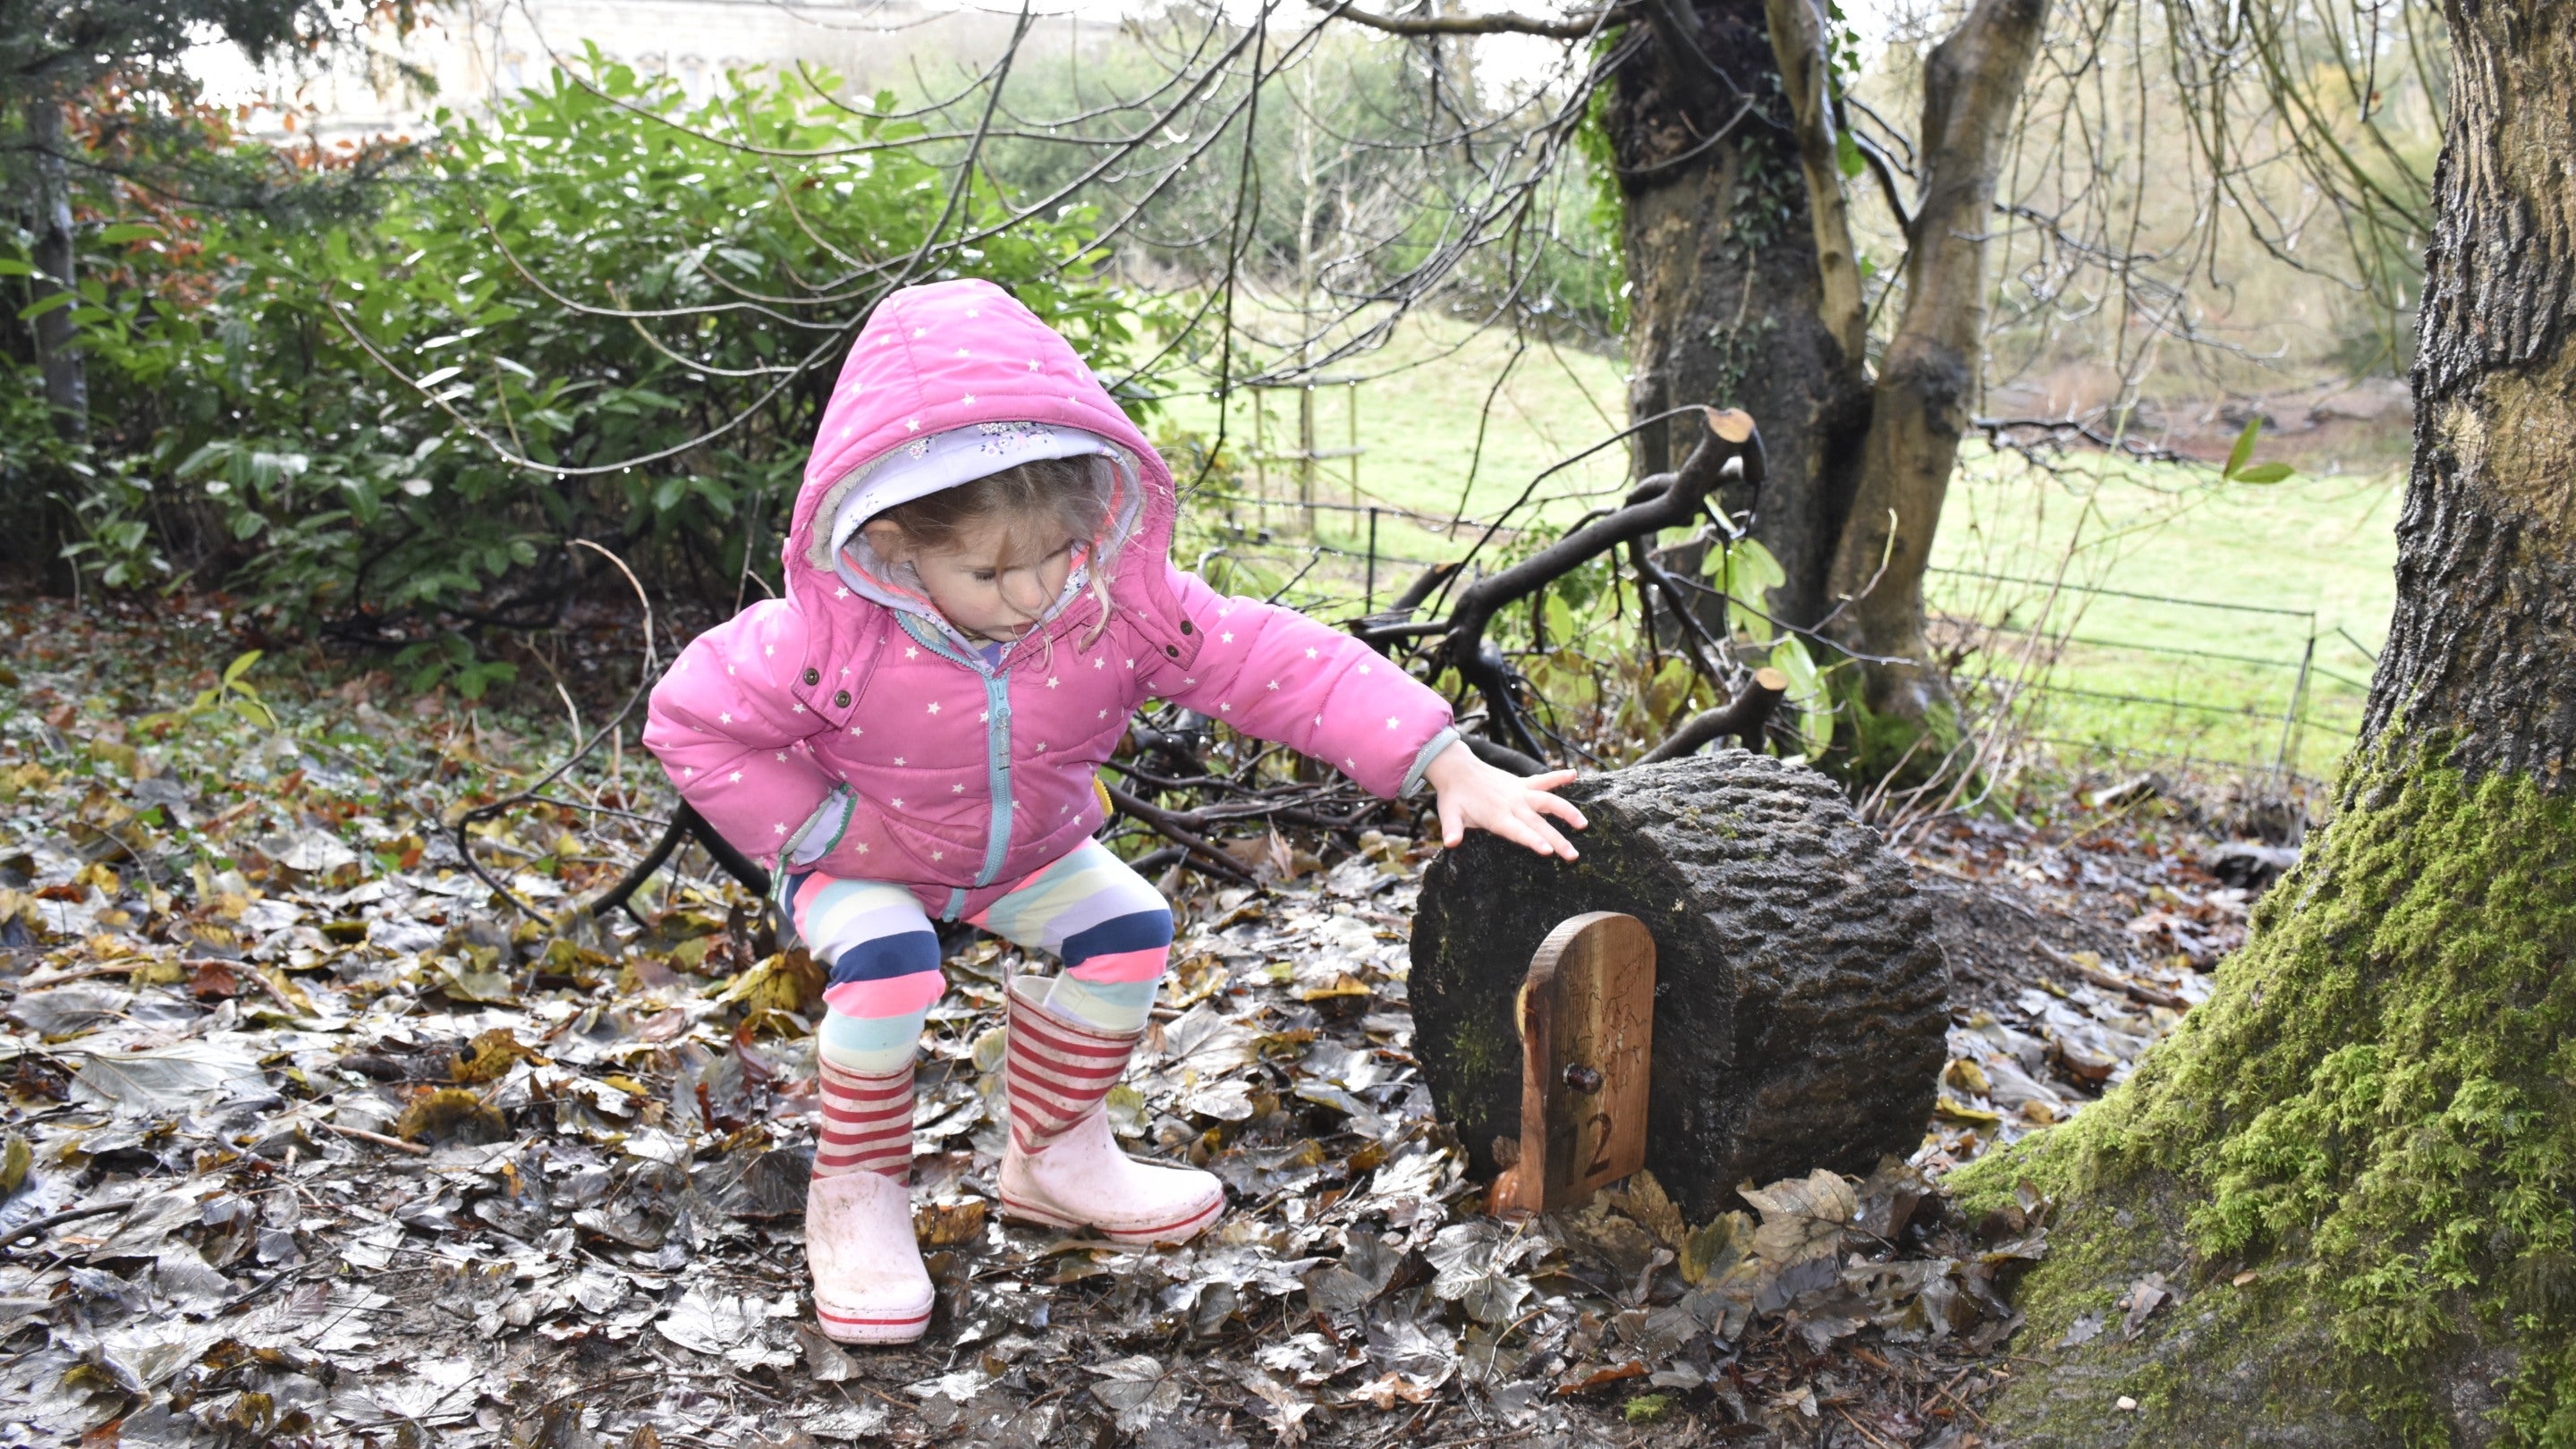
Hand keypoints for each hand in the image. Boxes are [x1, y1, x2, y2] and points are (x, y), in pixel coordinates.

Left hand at [1423, 740, 1587, 859]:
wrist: (1457, 768)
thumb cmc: (1454, 796)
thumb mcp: (1449, 814)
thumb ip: (1452, 829)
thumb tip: (1450, 842)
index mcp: (1497, 816)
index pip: (1518, 831)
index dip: (1533, 841)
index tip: (1549, 851)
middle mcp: (1512, 804)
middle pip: (1539, 824)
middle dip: (1557, 839)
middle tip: (1573, 855)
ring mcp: (1520, 792)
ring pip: (1548, 801)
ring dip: (1566, 811)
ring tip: (1583, 824)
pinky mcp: (1522, 783)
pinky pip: (1543, 779)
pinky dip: (1558, 776)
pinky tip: (1573, 774)